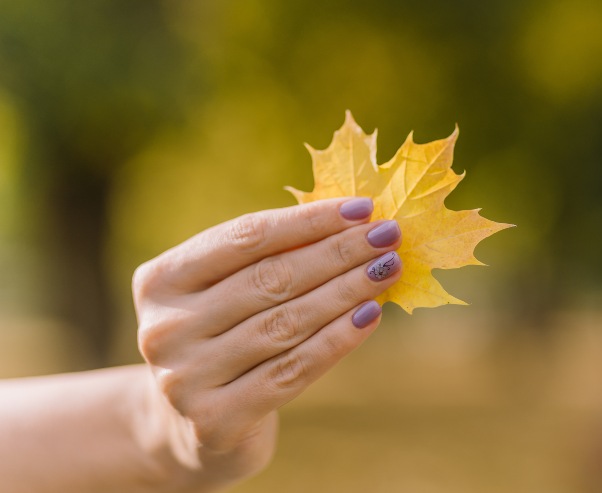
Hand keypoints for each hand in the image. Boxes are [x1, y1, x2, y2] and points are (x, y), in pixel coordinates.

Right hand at [132, 198, 401, 488]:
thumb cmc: (222, 340)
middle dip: (339, 253)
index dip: (309, 221)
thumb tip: (351, 223)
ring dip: (346, 291)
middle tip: (389, 235)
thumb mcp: (227, 293)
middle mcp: (164, 328)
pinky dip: (338, 340)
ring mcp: (185, 379)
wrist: (192, 428)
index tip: (362, 208)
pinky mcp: (216, 420)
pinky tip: (371, 315)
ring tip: (388, 269)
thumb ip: (270, 260)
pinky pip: (293, 370)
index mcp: (160, 280)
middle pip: (270, 279)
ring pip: (286, 323)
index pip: (246, 237)